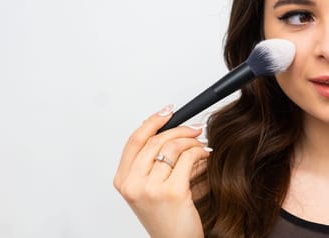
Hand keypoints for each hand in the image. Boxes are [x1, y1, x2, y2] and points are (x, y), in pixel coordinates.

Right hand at [113, 105, 209, 237]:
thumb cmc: (165, 217)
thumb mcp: (148, 188)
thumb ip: (149, 163)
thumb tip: (164, 129)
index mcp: (123, 181)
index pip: (135, 140)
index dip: (152, 121)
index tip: (167, 111)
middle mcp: (133, 184)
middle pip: (155, 141)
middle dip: (179, 130)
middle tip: (194, 129)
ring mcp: (151, 188)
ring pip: (172, 147)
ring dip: (191, 142)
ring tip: (200, 145)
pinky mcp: (172, 192)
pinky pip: (187, 159)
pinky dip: (199, 152)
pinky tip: (205, 155)